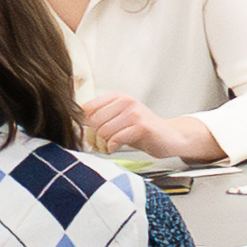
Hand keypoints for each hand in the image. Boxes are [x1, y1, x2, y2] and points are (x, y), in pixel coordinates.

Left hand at [85, 91, 214, 160]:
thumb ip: (102, 118)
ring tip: (106, 148)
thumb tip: (76, 124)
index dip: (83, 124)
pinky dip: (111, 147)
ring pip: (103, 131)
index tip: (88, 135)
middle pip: (93, 121)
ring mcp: (134, 113)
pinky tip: (114, 149)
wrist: (170, 137)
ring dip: (101, 145)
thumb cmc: (142, 131)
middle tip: (97, 146)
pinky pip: (116, 138)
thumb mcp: (120, 119)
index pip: (87, 108)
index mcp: (117, 98)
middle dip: (91, 137)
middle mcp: (125, 102)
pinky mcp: (141, 126)